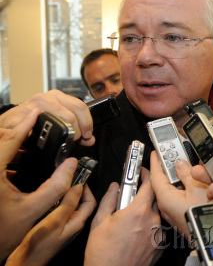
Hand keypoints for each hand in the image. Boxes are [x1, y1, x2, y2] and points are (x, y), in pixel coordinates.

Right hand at [0, 90, 93, 145]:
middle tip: (75, 141)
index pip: (80, 106)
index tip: (88, 135)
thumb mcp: (57, 120)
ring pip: (60, 122)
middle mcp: (46, 97)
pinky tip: (46, 141)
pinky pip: (40, 129)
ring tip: (63, 142)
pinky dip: (46, 138)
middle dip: (77, 132)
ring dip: (66, 135)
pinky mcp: (22, 116)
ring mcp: (33, 106)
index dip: (87, 123)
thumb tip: (90, 139)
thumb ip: (76, 129)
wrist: (10, 120)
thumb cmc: (34, 120)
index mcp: (57, 96)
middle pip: (72, 115)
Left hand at [0, 109, 78, 260]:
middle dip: (20, 123)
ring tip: (31, 131)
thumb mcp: (33, 211)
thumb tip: (71, 167)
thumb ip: (56, 187)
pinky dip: (8, 147)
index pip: (9, 138)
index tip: (37, 113)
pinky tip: (20, 151)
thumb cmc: (1, 233)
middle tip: (38, 118)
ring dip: (13, 134)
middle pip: (1, 134)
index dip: (26, 124)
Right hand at [6, 185, 95, 265]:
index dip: (87, 189)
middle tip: (69, 181)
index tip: (79, 179)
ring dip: (67, 197)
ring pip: (70, 207)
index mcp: (78, 222)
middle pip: (81, 203)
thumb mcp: (56, 220)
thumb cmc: (40, 245)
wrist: (26, 261)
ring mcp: (65, 227)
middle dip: (77, 191)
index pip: (91, 202)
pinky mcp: (55, 229)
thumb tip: (79, 187)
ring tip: (59, 188)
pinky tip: (50, 201)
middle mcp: (74, 224)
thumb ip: (68, 203)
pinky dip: (58, 204)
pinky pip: (61, 213)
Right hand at [85, 169, 161, 265]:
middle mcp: (152, 221)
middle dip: (145, 195)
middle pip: (154, 199)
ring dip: (146, 214)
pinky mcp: (160, 246)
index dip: (146, 175)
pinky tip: (135, 235)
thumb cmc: (103, 255)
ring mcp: (158, 234)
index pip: (150, 184)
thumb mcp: (99, 222)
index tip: (142, 172)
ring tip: (130, 223)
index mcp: (138, 211)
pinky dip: (148, 228)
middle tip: (132, 198)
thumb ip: (108, 200)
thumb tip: (114, 188)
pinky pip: (157, 230)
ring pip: (155, 215)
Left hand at [149, 151, 209, 237]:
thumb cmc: (203, 217)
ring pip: (177, 190)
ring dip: (185, 180)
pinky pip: (183, 199)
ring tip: (194, 172)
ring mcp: (174, 212)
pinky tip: (202, 188)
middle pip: (167, 182)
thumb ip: (188, 175)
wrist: (212, 239)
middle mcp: (167, 205)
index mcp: (165, 197)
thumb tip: (181, 165)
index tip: (154, 153)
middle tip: (175, 158)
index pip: (156, 176)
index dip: (155, 162)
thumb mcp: (198, 189)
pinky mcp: (183, 216)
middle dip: (172, 170)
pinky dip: (190, 191)